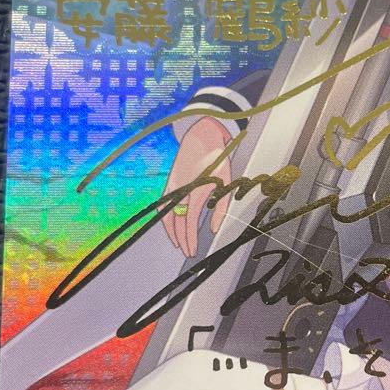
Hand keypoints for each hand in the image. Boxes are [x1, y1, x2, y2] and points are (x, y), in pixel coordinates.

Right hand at [162, 116, 231, 257]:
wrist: (202, 136)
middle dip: (182, 240)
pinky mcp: (170, 182)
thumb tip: (212, 229)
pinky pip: (164, 205)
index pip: (188, 223)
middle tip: (188, 252)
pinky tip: (170, 225)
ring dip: (172, 232)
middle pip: (177, 222)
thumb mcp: (225, 183)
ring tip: (178, 244)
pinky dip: (165, 218)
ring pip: (167, 215)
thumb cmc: (217, 159)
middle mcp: (181, 191)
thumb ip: (219, 209)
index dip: (190, 239)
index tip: (193, 250)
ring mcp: (173, 186)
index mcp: (195, 191)